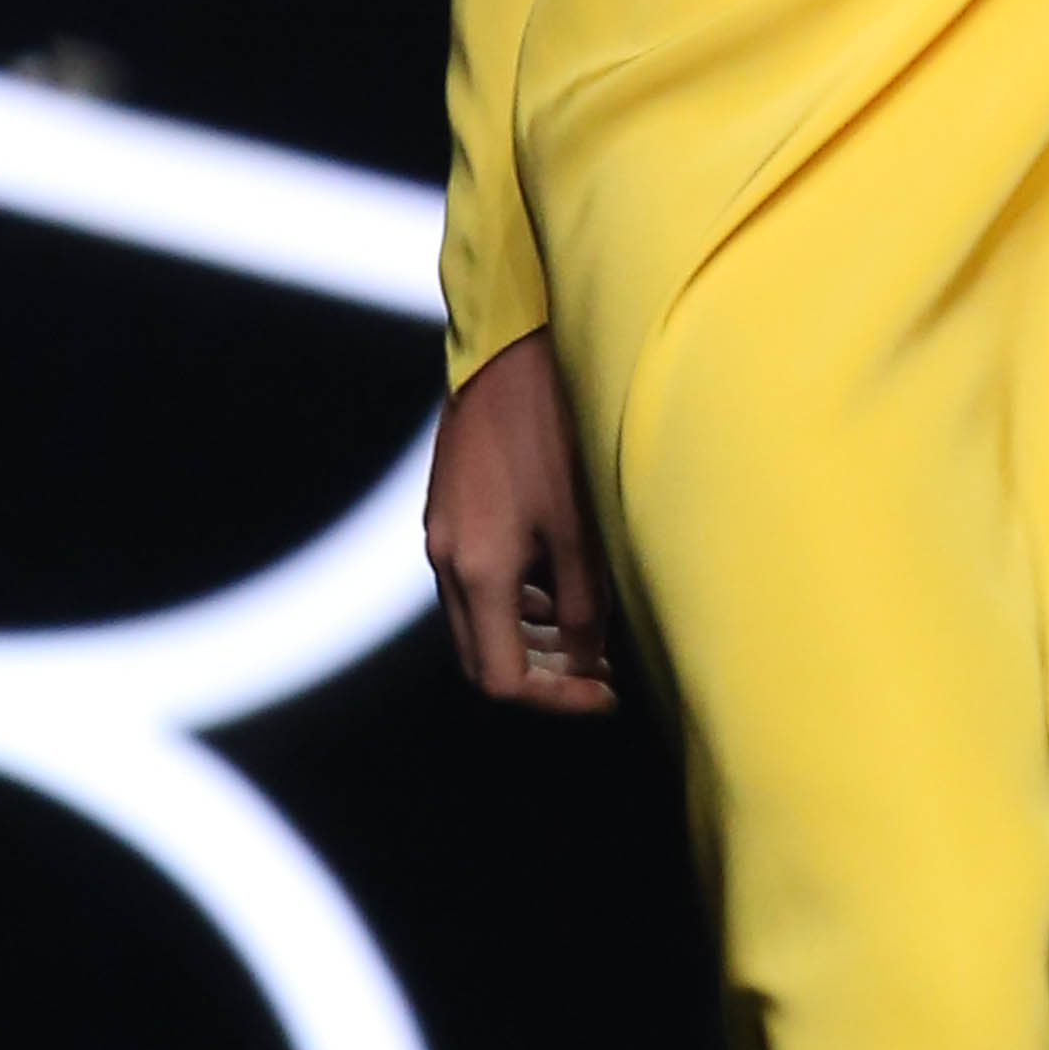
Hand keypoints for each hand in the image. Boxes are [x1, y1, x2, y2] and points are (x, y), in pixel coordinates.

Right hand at [424, 327, 617, 710]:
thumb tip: (588, 661)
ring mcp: (442, 535)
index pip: (503, 679)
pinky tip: (560, 586)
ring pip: (479, 620)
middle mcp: (447, 561)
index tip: (606, 691)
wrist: (509, 352)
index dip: (556, 698)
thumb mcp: (582, 527)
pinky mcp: (449, 511)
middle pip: (483, 657)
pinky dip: (516, 600)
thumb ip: (585, 606)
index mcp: (477, 572)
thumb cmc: (554, 432)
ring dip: (531, 639)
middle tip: (600, 672)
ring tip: (591, 632)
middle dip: (542, 675)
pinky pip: (475, 581)